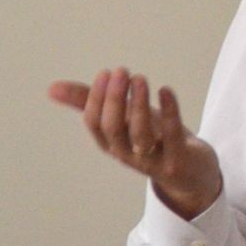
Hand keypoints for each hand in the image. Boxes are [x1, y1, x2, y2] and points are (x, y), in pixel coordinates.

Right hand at [48, 68, 221, 219]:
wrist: (193, 173)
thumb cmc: (155, 139)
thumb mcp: (125, 118)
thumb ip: (91, 103)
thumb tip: (51, 88)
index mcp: (113, 144)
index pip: (95, 124)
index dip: (97, 99)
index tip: (106, 72)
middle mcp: (128, 154)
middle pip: (114, 129)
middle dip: (115, 99)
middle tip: (122, 71)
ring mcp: (153, 160)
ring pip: (141, 134)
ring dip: (139, 104)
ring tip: (140, 79)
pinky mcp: (178, 160)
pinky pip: (172, 136)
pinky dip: (169, 112)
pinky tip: (165, 91)